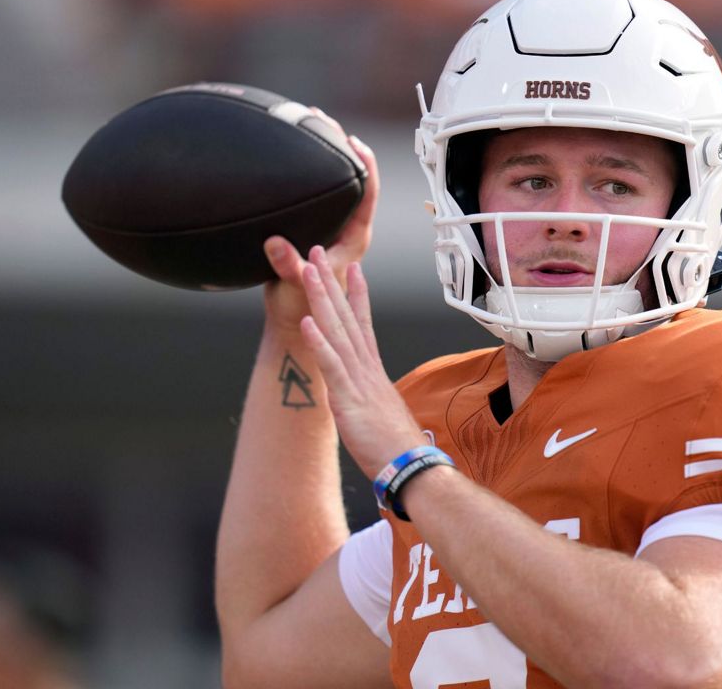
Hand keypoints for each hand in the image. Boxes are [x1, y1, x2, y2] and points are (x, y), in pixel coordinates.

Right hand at [262, 109, 378, 335]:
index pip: (369, 192)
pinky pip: (315, 194)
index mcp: (355, 238)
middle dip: (339, 146)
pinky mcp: (314, 232)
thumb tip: (276, 243)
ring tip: (305, 124)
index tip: (352, 140)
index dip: (365, 164)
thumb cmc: (305, 310)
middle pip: (354, 180)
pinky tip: (287, 156)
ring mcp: (331, 229)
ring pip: (335, 184)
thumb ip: (289, 266)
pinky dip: (304, 172)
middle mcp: (348, 229)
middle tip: (319, 118)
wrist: (296, 325)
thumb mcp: (296, 287)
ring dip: (323, 155)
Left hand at [298, 245, 424, 478]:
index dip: (356, 295)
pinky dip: (319, 343)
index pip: (364, 325)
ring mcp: (359, 383)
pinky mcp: (350, 401)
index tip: (352, 268)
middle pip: (347, 318)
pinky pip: (332, 367)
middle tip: (320, 251)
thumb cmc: (399, 450)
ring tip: (309, 271)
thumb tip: (370, 402)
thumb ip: (374, 402)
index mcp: (374, 374)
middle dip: (332, 283)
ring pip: (337, 333)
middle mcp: (368, 370)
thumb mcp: (383, 417)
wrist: (413, 469)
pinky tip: (308, 322)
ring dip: (322, 300)